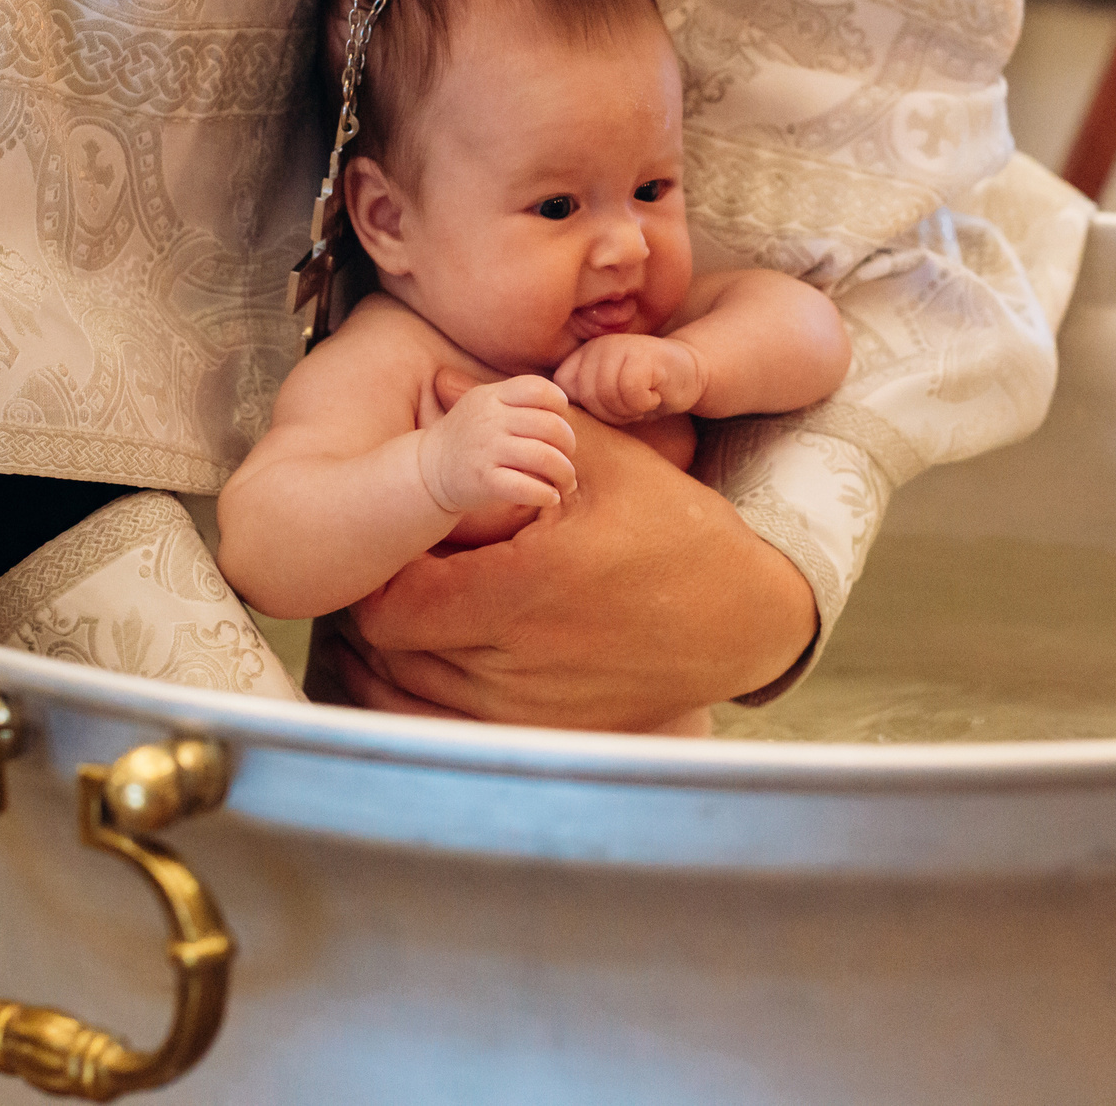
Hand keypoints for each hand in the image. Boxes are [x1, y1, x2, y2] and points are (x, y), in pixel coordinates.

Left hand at [337, 368, 816, 731]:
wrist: (743, 622)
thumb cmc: (680, 537)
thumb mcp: (608, 464)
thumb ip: (518, 426)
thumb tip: (444, 383)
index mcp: (526, 591)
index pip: (395, 602)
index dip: (373, 571)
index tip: (382, 537)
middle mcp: (518, 662)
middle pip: (387, 650)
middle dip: (372, 604)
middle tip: (376, 563)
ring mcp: (524, 708)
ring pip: (404, 692)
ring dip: (383, 651)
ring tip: (390, 600)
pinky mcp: (535, 732)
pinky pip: (440, 725)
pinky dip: (411, 694)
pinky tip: (411, 658)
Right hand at [415, 374, 575, 513]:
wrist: (427, 471)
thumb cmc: (470, 439)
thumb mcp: (486, 405)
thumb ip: (519, 401)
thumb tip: (565, 407)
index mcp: (493, 396)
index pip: (539, 389)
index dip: (559, 405)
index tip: (559, 424)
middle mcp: (490, 419)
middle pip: (550, 426)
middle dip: (568, 445)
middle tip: (566, 459)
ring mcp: (485, 449)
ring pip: (544, 458)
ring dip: (565, 474)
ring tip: (566, 484)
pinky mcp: (483, 481)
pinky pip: (525, 487)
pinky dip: (546, 495)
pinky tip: (551, 498)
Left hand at [554, 332, 704, 424]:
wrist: (688, 373)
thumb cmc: (644, 392)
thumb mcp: (605, 400)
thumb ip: (580, 404)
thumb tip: (553, 427)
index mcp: (580, 358)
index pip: (564, 392)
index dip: (590, 409)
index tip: (613, 405)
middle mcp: (595, 347)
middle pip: (587, 396)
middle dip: (612, 413)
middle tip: (633, 404)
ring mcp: (618, 346)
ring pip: (608, 395)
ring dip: (630, 409)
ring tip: (644, 399)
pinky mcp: (643, 354)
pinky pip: (631, 392)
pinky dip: (646, 403)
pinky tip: (655, 393)